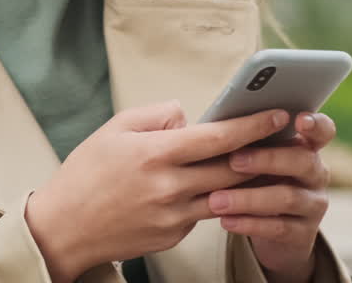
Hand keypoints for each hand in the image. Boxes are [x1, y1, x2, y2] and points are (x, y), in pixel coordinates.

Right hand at [25, 101, 286, 282]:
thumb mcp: (115, 129)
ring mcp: (173, 217)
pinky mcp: (174, 236)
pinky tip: (225, 186)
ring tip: (267, 161)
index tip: (279, 114)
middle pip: (233, 169)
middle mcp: (169, 187)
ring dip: (249, 179)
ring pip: (227, 195)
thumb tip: (190, 116)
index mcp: (155, 154)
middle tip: (287, 137)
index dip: (253, 125)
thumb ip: (157, 115)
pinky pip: (204, 212)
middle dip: (263, 153)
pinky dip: (215, 197)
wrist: (64, 228)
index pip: (218, 138)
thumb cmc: (87, 172)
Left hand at [209, 112, 336, 282]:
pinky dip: (249, 224)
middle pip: (303, 161)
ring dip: (248, 198)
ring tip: (216, 200)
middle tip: (234, 160)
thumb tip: (201, 120)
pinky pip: (278, 228)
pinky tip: (226, 220)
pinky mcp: (303, 234)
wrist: (268, 229)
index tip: (299, 118)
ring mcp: (313, 205)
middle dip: (268, 159)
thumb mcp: (254, 157)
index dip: (315, 124)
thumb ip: (243, 139)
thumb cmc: (254, 178)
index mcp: (306, 147)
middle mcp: (316, 174)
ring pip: (288, 198)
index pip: (322, 131)